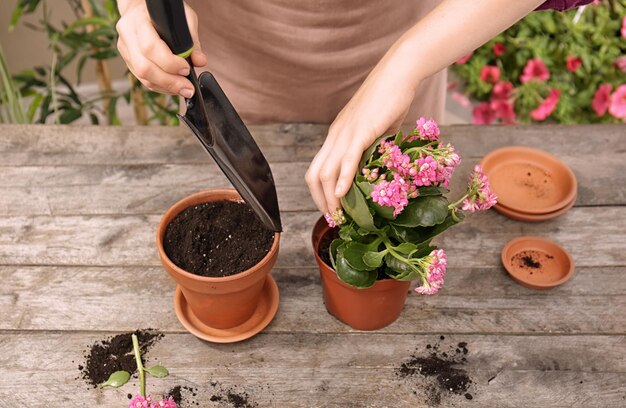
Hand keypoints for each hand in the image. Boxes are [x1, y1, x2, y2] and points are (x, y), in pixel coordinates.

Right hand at [116, 0, 206, 97]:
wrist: (142, 9)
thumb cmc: (164, 13)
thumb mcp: (183, 18)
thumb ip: (192, 40)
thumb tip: (200, 61)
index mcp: (138, 20)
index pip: (150, 47)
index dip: (170, 63)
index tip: (187, 69)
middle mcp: (128, 34)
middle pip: (144, 67)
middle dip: (169, 81)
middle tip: (187, 88)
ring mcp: (125, 48)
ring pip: (142, 76)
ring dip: (165, 87)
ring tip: (183, 89)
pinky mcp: (128, 60)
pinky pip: (142, 79)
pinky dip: (160, 86)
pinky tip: (172, 87)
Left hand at [305, 62, 418, 213]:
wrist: (398, 74)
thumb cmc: (391, 100)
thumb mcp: (378, 130)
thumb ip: (374, 148)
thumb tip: (380, 165)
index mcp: (336, 136)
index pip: (317, 170)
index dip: (320, 194)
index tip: (333, 210)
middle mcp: (335, 136)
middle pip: (314, 175)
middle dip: (321, 202)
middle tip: (334, 219)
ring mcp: (345, 133)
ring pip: (326, 171)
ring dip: (330, 198)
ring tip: (339, 215)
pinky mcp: (360, 130)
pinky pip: (347, 159)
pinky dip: (343, 179)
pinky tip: (343, 195)